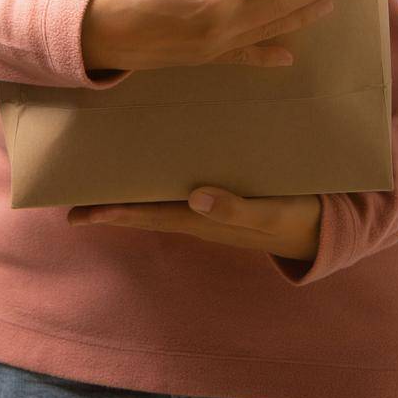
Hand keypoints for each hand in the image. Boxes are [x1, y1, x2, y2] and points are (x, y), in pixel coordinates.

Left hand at [67, 186, 321, 262]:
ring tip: (99, 184)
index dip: (112, 214)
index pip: (148, 216)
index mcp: (204, 219)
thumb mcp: (270, 213)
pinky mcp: (224, 195)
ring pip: (158, 202)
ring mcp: (210, 207)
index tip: (78, 214)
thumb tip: (195, 198)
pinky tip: (152, 170)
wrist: (326, 227)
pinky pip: (180, 191)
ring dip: (129, 196)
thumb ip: (235, 209)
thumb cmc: (297, 218)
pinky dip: (158, 184)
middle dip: (108, 208)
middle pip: (144, 211)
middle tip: (71, 202)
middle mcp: (199, 214)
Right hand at [81, 0, 345, 72]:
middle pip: (280, 4)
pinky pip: (246, 58)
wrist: (101, 35)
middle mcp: (222, 25)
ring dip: (302, 16)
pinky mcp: (210, 59)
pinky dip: (268, 56)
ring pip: (271, 30)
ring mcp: (218, 46)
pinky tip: (290, 57)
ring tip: (329, 4)